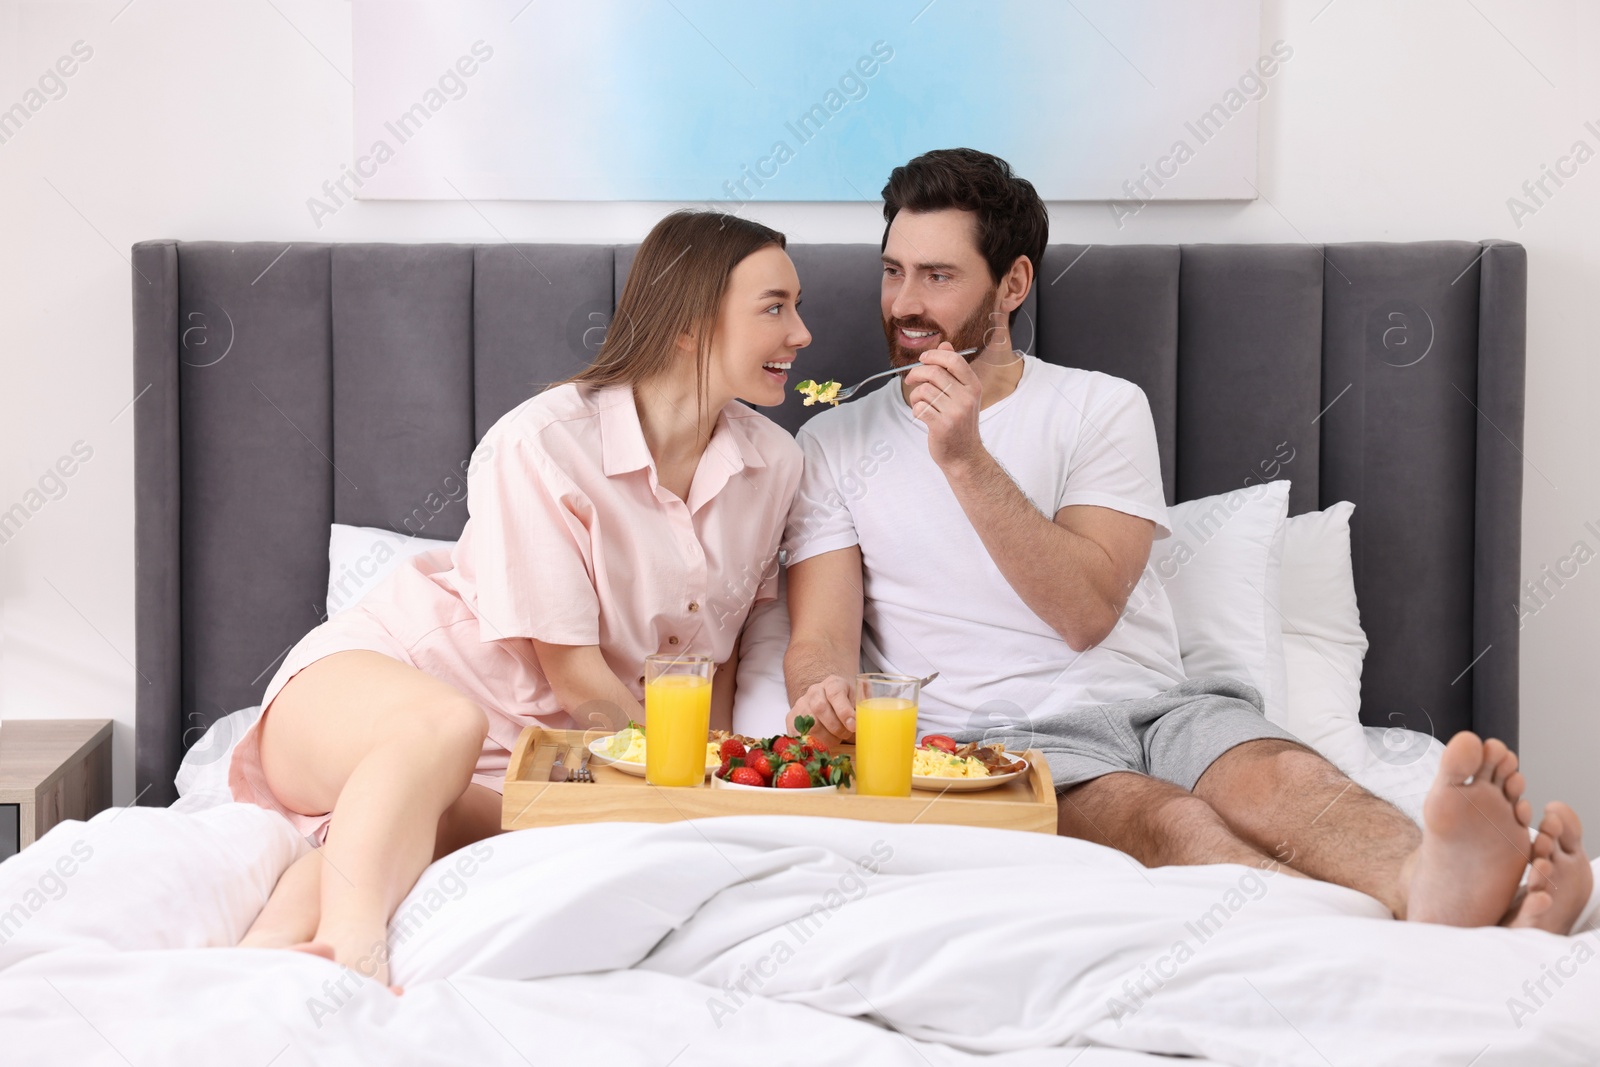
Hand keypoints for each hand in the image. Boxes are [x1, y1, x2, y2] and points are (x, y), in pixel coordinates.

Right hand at [789, 674, 855, 742]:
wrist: (827, 701)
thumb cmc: (846, 706)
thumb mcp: (856, 702)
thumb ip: (861, 711)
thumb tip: (863, 727)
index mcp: (832, 683)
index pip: (835, 693)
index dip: (844, 711)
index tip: (853, 725)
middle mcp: (814, 691)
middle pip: (820, 708)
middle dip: (836, 727)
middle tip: (846, 734)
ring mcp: (801, 704)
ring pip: (810, 724)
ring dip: (827, 738)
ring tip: (836, 739)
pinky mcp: (791, 718)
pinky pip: (800, 734)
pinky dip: (813, 743)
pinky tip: (823, 743)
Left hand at [904, 344, 983, 468]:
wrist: (964, 455)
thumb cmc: (960, 423)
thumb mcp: (962, 394)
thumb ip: (953, 370)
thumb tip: (944, 344)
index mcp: (973, 386)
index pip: (954, 359)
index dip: (934, 355)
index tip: (923, 359)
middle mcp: (967, 397)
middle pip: (934, 372)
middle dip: (916, 373)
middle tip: (910, 380)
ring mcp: (955, 412)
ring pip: (924, 390)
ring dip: (915, 396)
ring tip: (920, 403)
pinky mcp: (942, 425)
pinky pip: (919, 407)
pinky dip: (916, 410)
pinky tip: (922, 415)